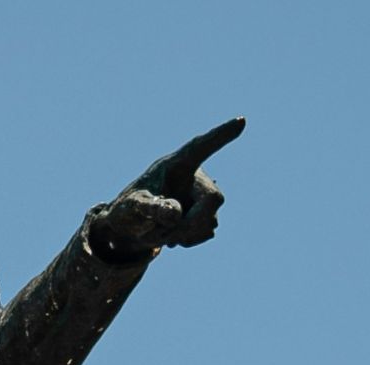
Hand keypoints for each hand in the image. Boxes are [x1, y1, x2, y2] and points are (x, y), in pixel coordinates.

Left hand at [93, 117, 244, 256]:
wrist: (131, 226)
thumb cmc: (128, 209)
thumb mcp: (133, 208)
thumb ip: (151, 208)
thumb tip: (176, 215)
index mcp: (175, 164)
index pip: (200, 147)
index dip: (220, 136)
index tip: (241, 121)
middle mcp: (194, 176)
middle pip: (214, 198)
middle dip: (193, 222)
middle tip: (168, 237)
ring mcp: (202, 196)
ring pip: (210, 221)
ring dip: (186, 234)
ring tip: (161, 233)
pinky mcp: (205, 214)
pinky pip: (207, 232)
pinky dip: (190, 239)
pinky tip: (173, 236)